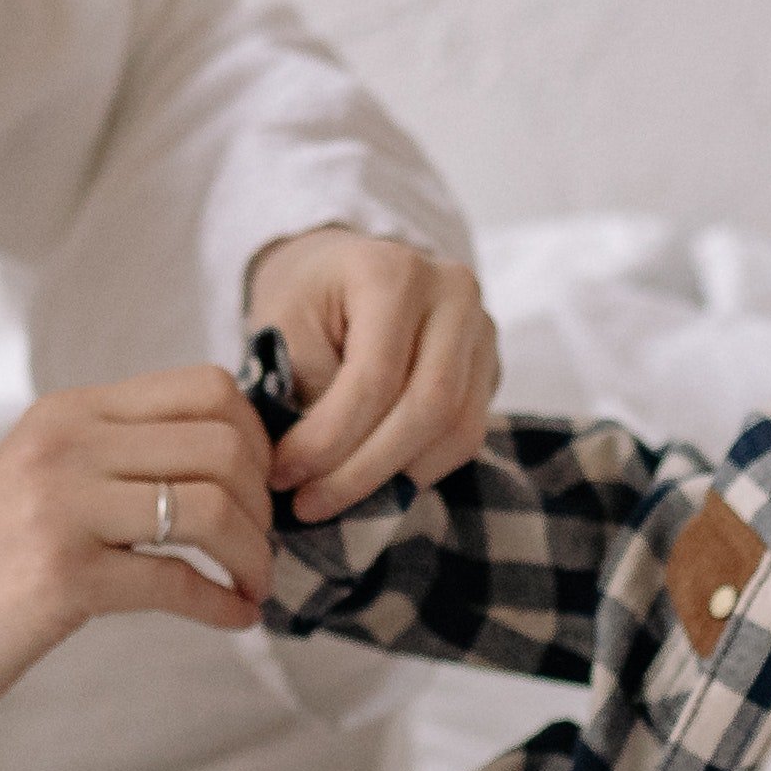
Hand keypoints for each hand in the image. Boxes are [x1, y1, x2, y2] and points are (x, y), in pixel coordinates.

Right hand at [0, 366, 276, 765]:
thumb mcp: (34, 486)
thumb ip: (109, 460)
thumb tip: (220, 463)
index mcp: (62, 412)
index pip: (205, 387)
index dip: (257, 440)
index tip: (259, 492)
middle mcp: (62, 443)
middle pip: (223, 444)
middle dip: (263, 504)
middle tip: (260, 549)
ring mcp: (58, 507)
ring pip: (210, 506)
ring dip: (252, 556)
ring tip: (251, 586)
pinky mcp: (60, 577)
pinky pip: (178, 580)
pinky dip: (221, 604)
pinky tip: (231, 618)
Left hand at [243, 228, 497, 517]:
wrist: (342, 266)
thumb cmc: (305, 296)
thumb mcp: (281, 326)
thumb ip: (306, 389)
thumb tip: (314, 470)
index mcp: (395, 273)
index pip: (375, 377)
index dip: (329, 439)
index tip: (283, 474)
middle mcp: (454, 294)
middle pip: (430, 406)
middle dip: (364, 470)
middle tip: (310, 504)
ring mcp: (482, 329)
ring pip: (458, 428)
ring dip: (395, 478)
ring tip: (335, 499)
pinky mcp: (488, 364)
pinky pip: (467, 433)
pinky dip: (419, 468)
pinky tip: (373, 481)